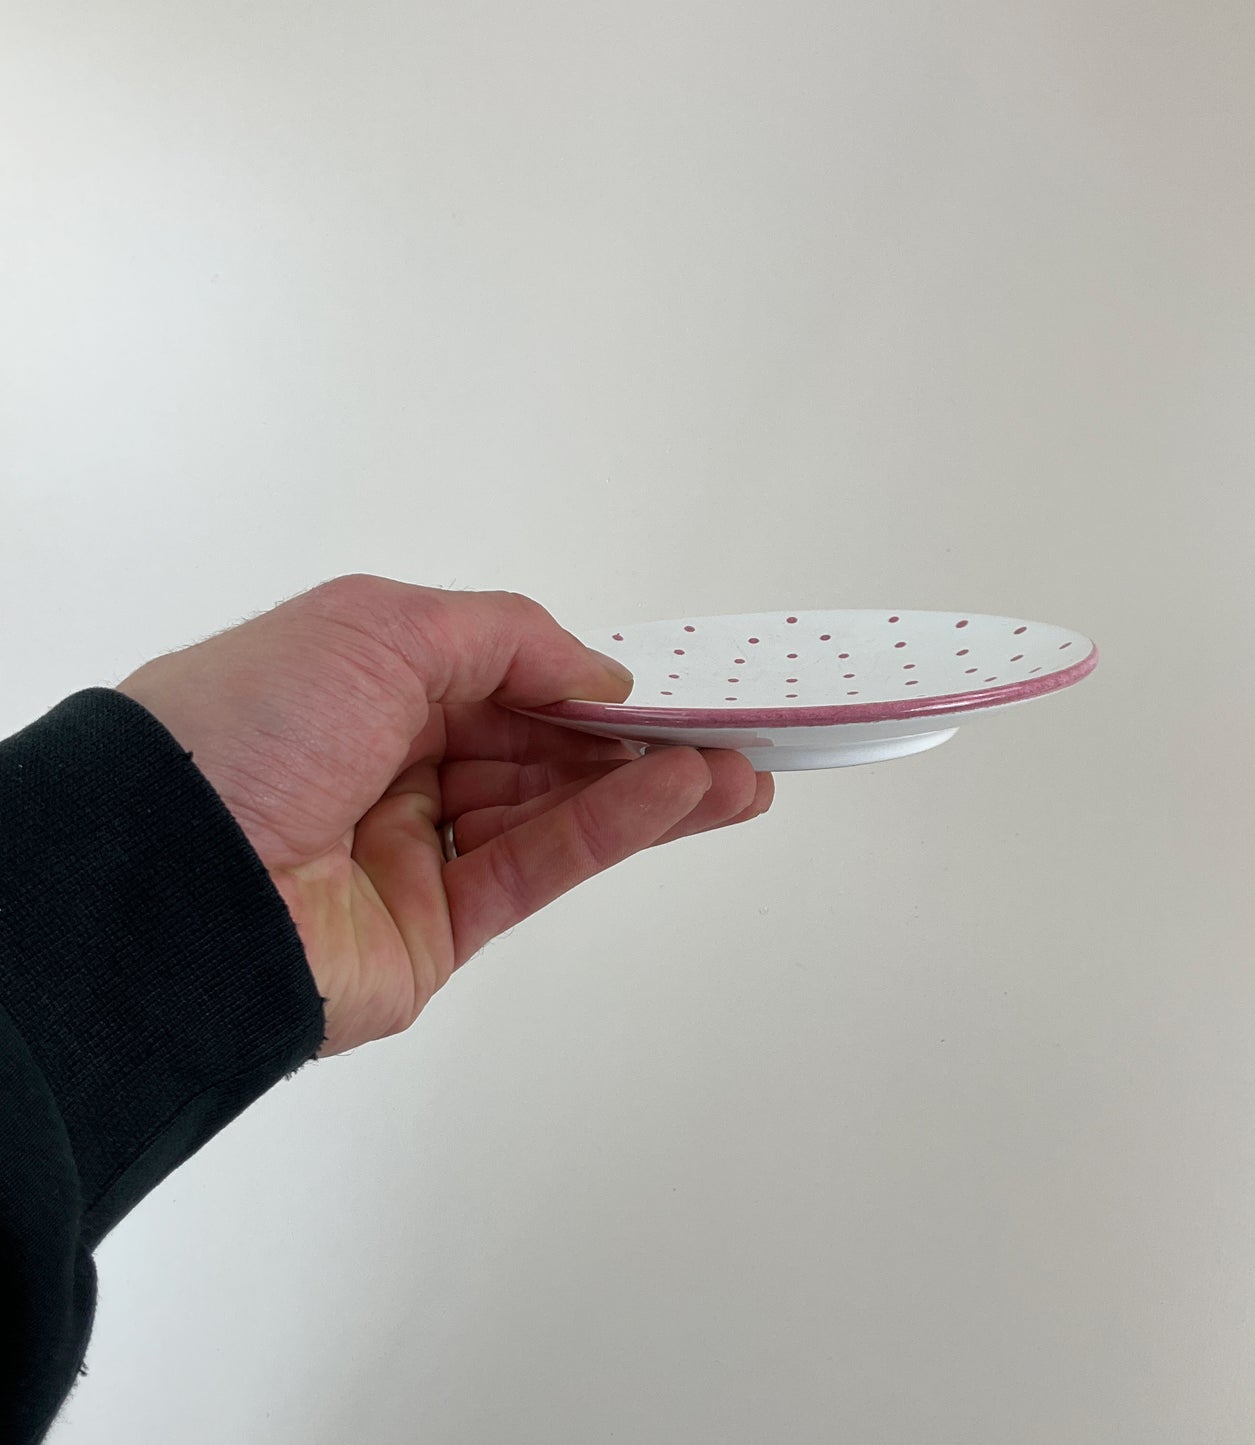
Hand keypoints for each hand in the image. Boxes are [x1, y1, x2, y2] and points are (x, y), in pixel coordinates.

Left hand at [118, 575, 773, 1053]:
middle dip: (639, 739)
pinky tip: (684, 796)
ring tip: (740, 770)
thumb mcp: (380, 627)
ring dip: (651, 787)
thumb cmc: (253, 728)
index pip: (503, 681)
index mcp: (367, 688)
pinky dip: (614, 830)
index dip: (587, 680)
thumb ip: (507, 637)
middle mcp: (393, 768)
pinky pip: (538, 868)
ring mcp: (416, 853)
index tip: (672, 680)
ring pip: (554, 812)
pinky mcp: (437, 931)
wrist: (169, 883)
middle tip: (735, 728)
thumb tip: (600, 674)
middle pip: (541, 750)